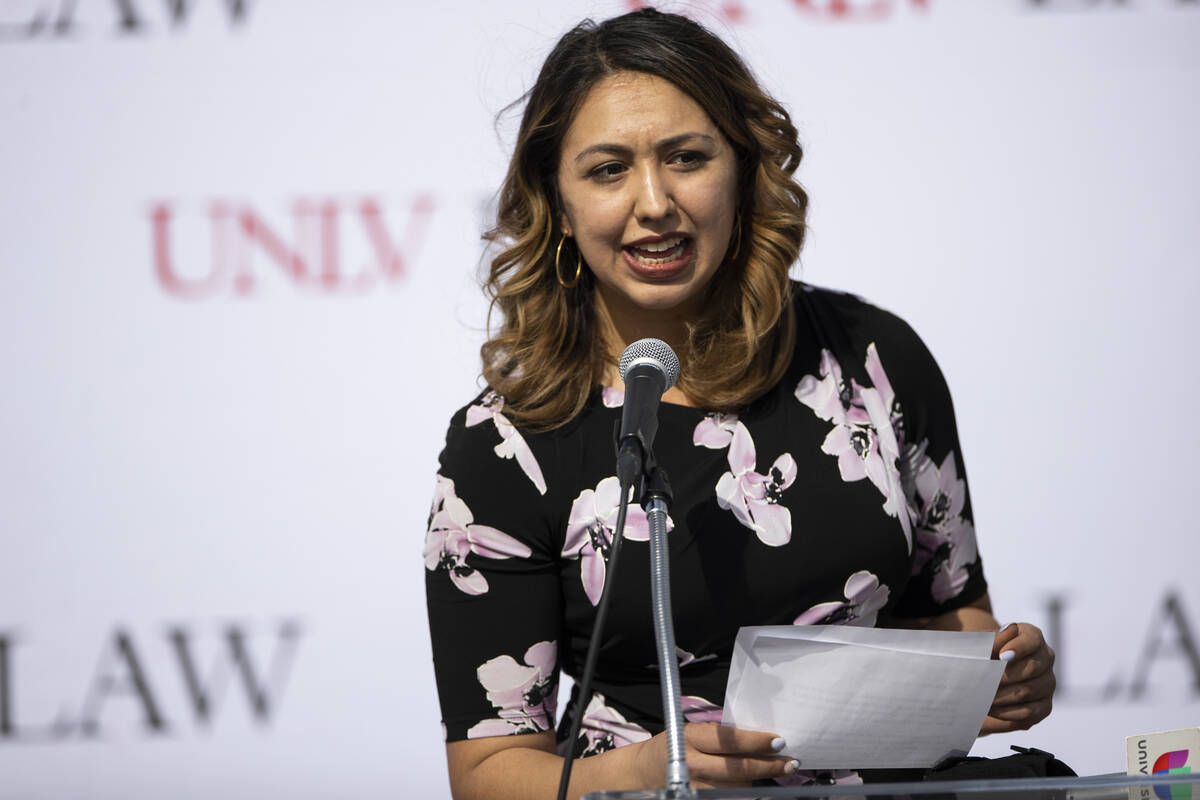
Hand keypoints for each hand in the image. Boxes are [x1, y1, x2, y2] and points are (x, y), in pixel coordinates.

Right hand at [630, 722, 796, 788]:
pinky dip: (745, 792)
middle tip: (790, 762)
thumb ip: (720, 736)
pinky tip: (757, 785)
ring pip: (738, 787)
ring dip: (760, 780)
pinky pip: (729, 798)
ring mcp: (696, 788)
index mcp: (691, 739)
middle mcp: (692, 765)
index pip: (728, 740)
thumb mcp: (692, 732)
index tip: (778, 741)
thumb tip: (759, 739)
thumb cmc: (675, 747)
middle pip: (738, 768)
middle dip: (768, 765)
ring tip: (778, 770)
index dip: (755, 741)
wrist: (645, 774)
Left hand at [982, 622, 1055, 733]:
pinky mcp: (1044, 707)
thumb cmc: (981, 653)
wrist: (981, 674)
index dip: (1018, 648)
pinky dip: (1006, 712)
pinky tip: (990, 709)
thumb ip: (995, 637)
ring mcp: (1047, 683)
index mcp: (1032, 636)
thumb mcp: (982, 643)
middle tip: (982, 682)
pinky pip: (1028, 713)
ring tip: (980, 697)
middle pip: (1032, 668)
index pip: (1031, 640)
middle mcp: (1046, 659)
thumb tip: (1009, 631)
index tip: (1001, 656)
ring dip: (1001, 696)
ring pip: (1028, 691)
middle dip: (1004, 676)